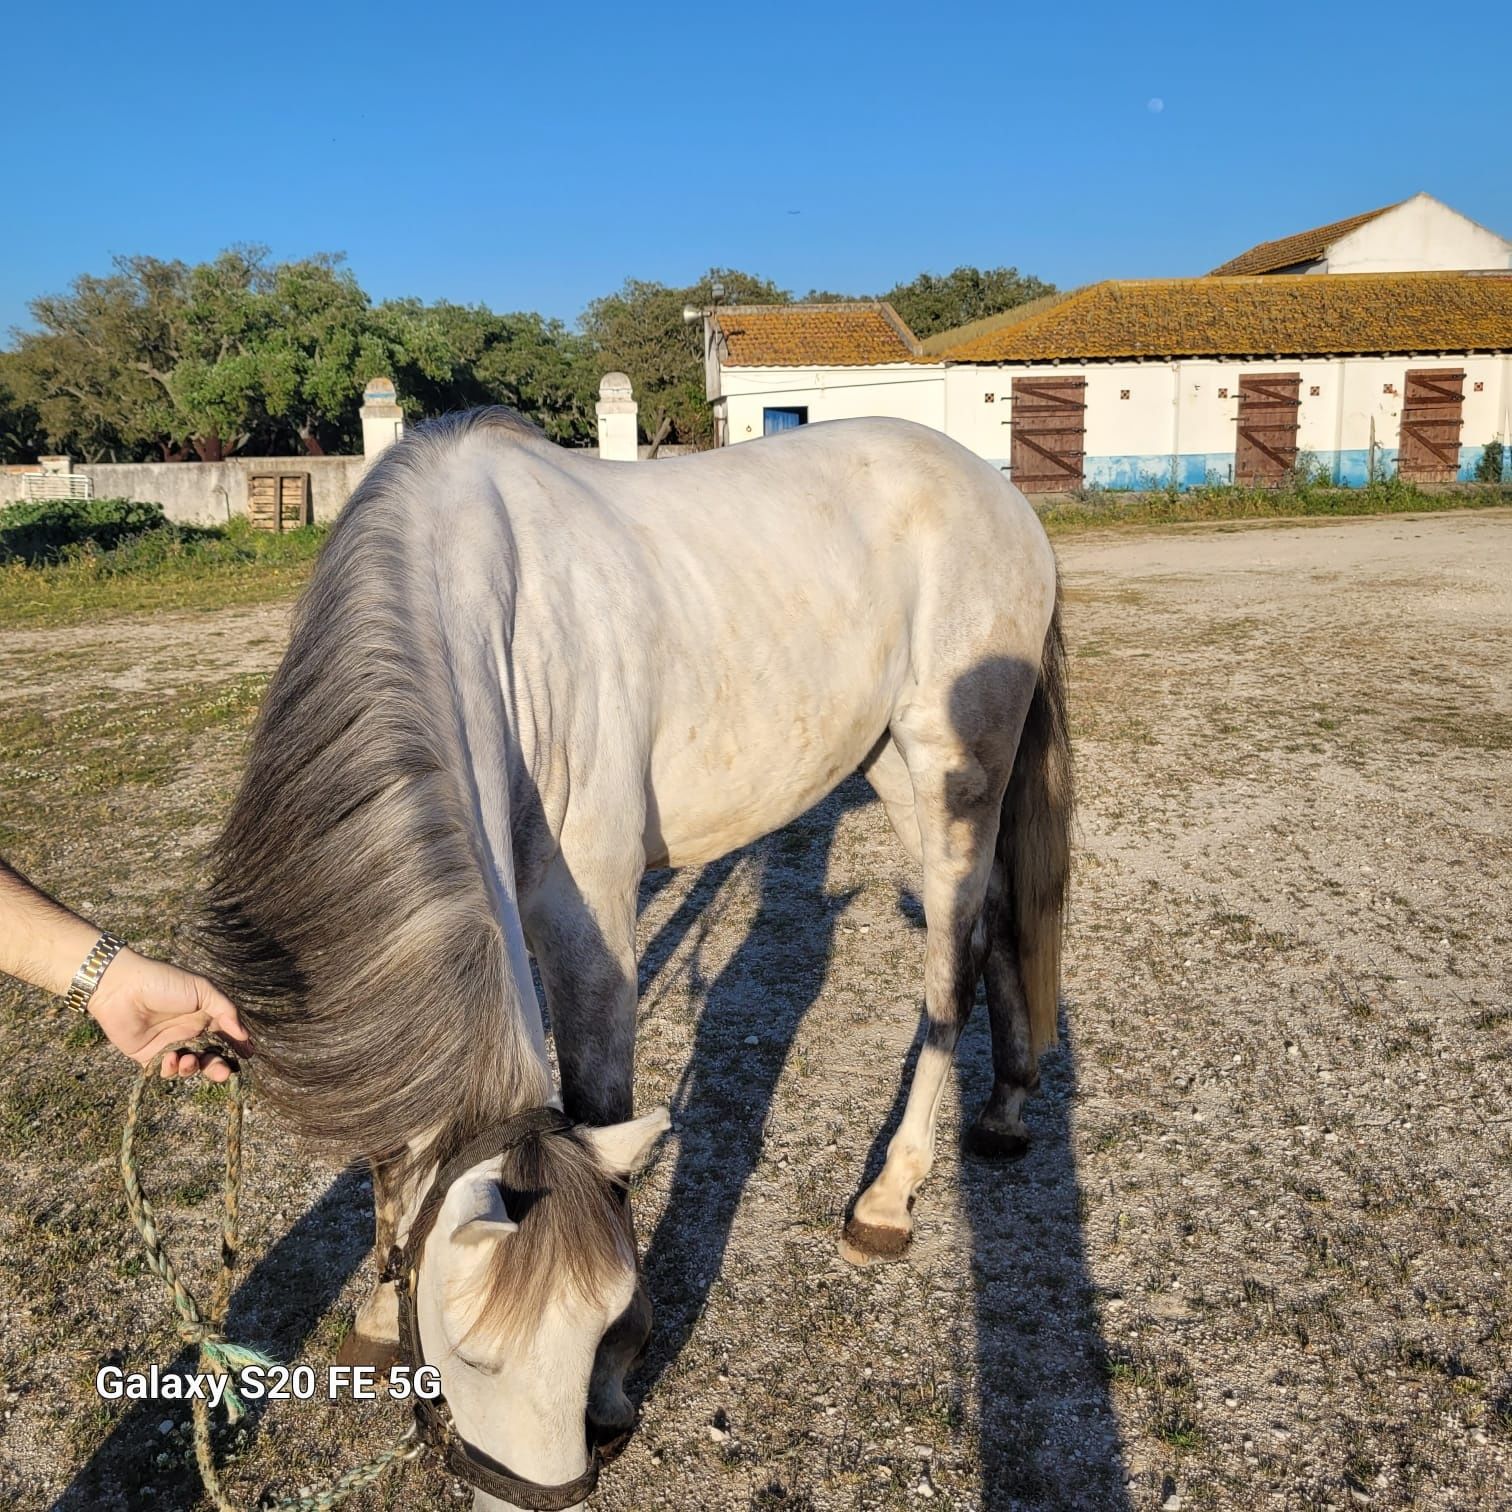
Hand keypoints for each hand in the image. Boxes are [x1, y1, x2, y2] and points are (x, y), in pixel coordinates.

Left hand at [88, 949, 249, 1081]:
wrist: (122, 988)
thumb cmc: (165, 982)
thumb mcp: (202, 989)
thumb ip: (225, 1011)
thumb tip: (244, 1034)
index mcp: (204, 1016)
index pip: (226, 1035)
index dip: (237, 1046)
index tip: (248, 1056)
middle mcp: (189, 1032)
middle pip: (210, 1056)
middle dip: (218, 1067)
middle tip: (224, 1073)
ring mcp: (170, 1045)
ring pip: (190, 1066)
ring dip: (194, 1068)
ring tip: (189, 1061)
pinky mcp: (149, 1056)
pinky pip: (166, 1071)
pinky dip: (171, 1070)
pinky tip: (171, 1059)